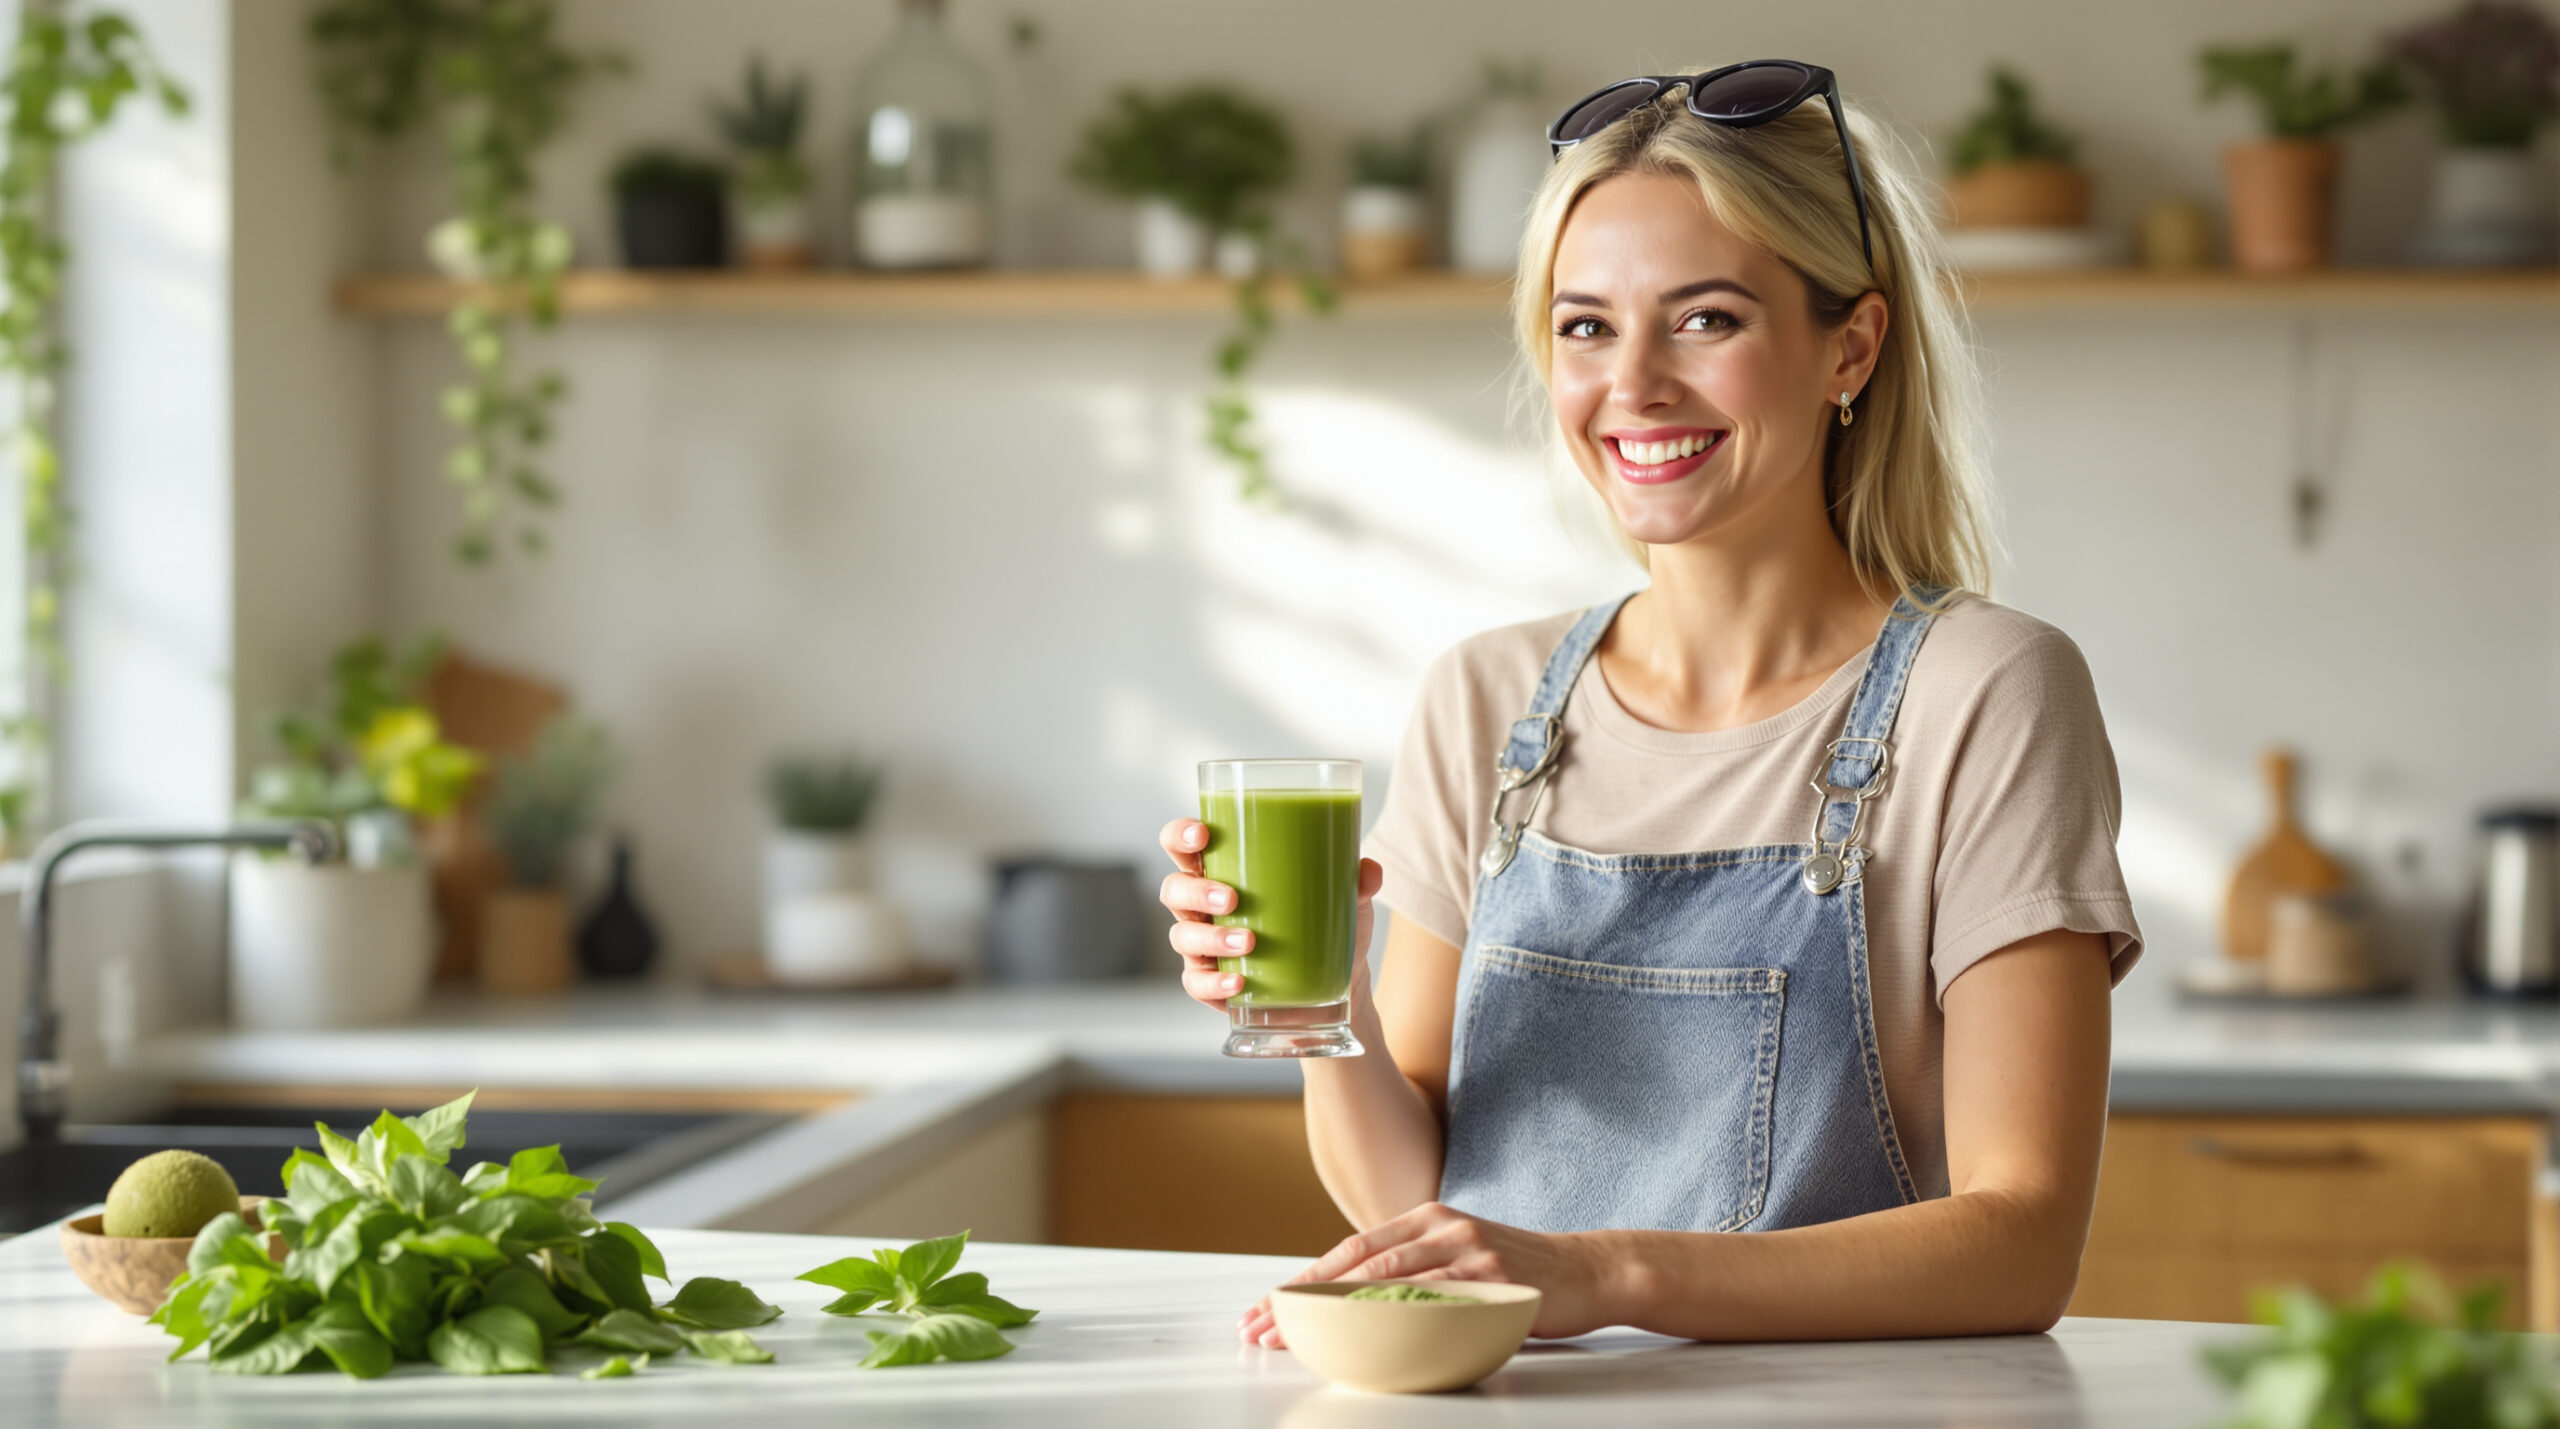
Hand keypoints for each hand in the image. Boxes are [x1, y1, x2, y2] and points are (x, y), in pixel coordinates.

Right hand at [1157, 817, 1381, 1013]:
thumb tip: (1369, 870)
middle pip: (1174, 888)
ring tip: (1247, 941)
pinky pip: (1196, 982)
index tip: (1203, 834)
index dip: (1181, 835)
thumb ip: (1357, 881)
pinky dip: (1214, 984)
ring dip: (1210, 938)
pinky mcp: (1212, 984)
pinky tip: (1238, 983)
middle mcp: (1204, 905)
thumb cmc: (1328, 922)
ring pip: (1182, 935)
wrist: (1340, 982)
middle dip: (1195, 891)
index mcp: (1225, 870)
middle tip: (1231, 897)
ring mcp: (1204, 945)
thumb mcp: (1347, 898)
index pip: (1183, 844)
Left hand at [1235, 1202, 1621, 1347]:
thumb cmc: (1519, 1270)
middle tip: (1261, 1325)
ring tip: (1296, 1336)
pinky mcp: (1492, 1278)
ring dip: (1333, 1310)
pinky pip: (1434, 1300)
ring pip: (1384, 1279)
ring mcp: (1466, 1251)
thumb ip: (1416, 1269)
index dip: (1304, 1280)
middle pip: (1355, 1264)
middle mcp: (1440, 1227)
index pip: (1351, 1251)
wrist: (1587, 1269)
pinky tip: (1362, 1336)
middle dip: (1302, 1297)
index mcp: (1425, 1220)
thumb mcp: (1460, 1256)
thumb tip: (1358, 1301)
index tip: (1267, 1308)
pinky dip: (1393, 1317)